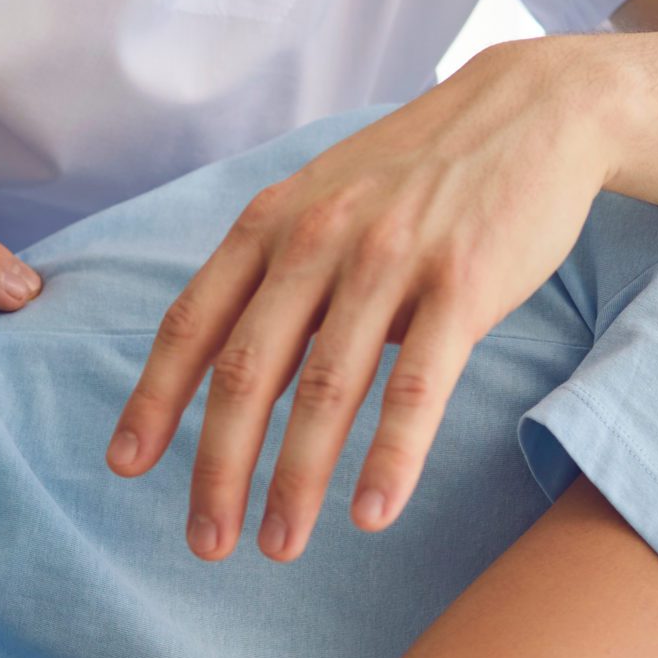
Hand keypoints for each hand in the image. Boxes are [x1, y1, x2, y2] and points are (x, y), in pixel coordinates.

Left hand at [104, 43, 609, 560]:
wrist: (531, 110)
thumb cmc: (417, 171)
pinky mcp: (464, 283)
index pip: (192, 322)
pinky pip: (418, 387)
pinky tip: (373, 514)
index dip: (154, 398)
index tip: (126, 466)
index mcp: (270, 222)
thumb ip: (275, 270)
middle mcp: (317, 239)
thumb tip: (229, 366)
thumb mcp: (323, 198)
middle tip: (205, 543)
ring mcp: (390, 260)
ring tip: (278, 547)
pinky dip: (390, 458)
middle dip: (217, 467)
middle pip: (246, 371)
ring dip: (295, 480)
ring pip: (325, 389)